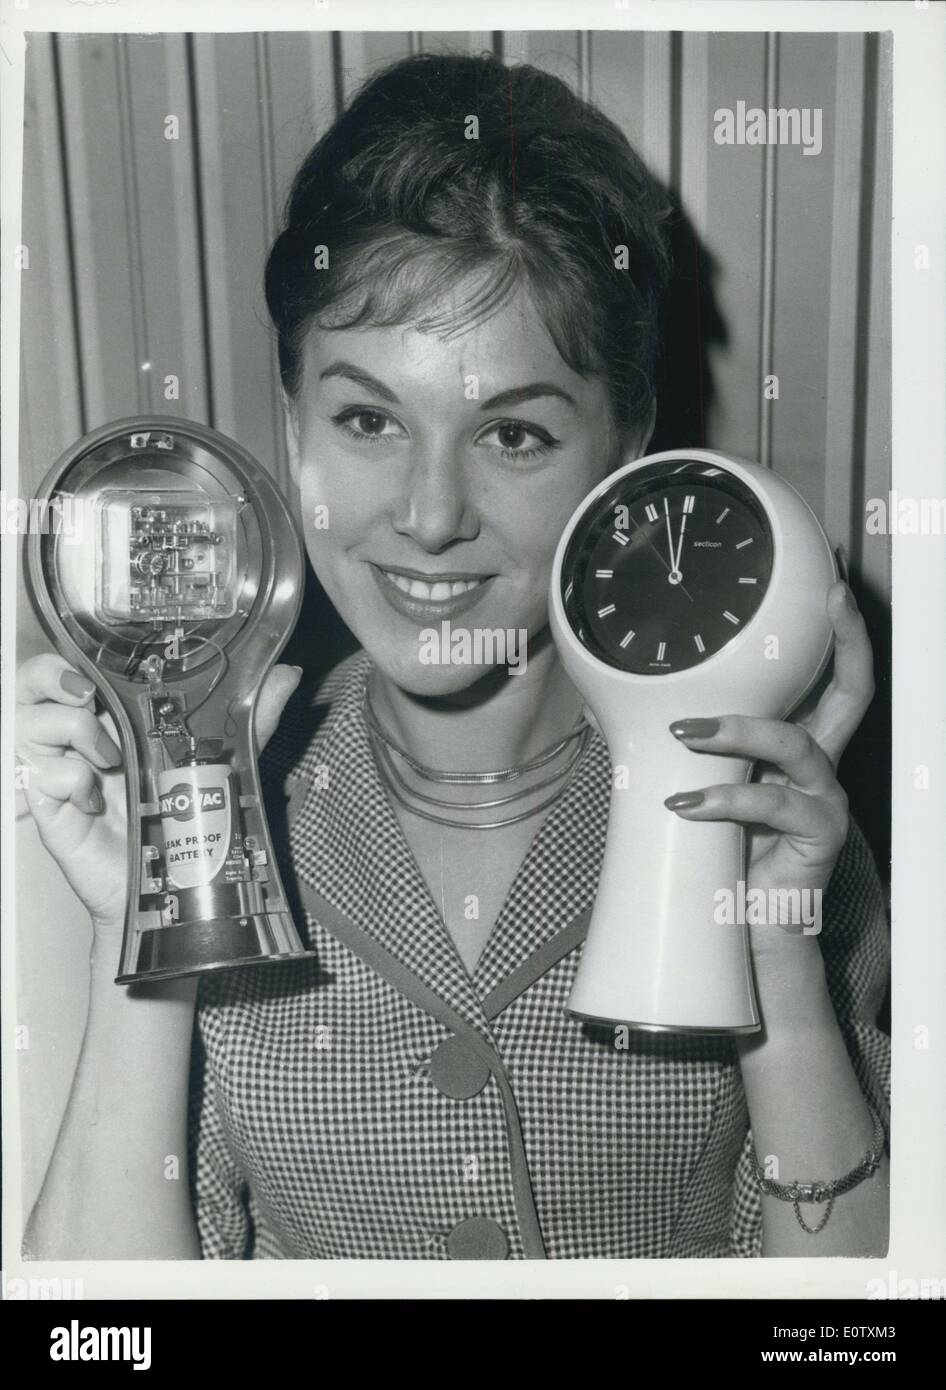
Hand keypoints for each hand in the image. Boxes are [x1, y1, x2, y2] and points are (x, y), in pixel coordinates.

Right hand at [16, 654, 302, 934]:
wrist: (167, 885)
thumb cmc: (183, 818)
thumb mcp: (223, 760)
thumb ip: (251, 716)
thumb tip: (288, 673)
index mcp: (111, 715)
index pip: (69, 667)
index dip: (69, 659)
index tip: (97, 671)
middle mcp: (77, 735)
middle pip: (30, 682)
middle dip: (51, 678)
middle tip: (88, 697)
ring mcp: (59, 768)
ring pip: (26, 720)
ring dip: (70, 729)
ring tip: (111, 758)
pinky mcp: (50, 806)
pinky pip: (40, 774)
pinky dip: (69, 779)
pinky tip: (97, 800)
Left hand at [663, 581, 873, 961]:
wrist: (740, 931)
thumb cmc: (719, 855)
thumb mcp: (697, 788)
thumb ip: (674, 751)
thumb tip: (606, 709)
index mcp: (794, 747)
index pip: (826, 679)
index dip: (836, 634)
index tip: (828, 586)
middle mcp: (819, 767)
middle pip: (852, 693)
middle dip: (846, 642)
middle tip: (829, 602)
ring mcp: (823, 801)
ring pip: (795, 745)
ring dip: (737, 731)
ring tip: (684, 733)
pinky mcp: (817, 838)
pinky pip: (774, 804)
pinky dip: (725, 797)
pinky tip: (684, 804)